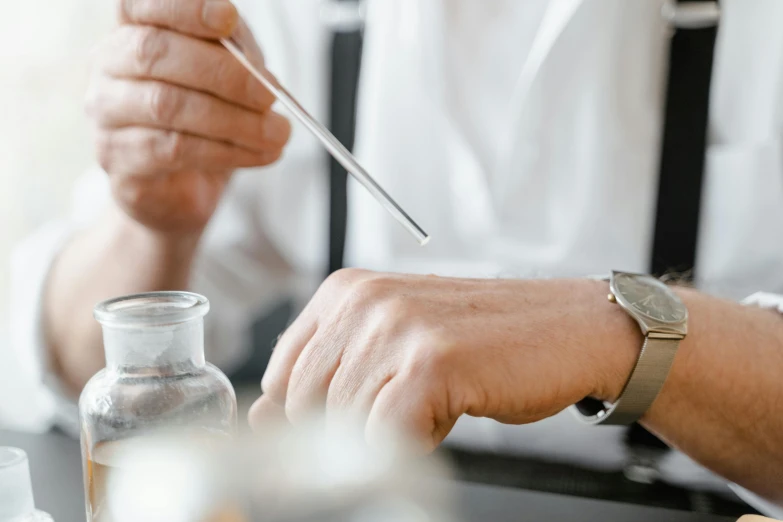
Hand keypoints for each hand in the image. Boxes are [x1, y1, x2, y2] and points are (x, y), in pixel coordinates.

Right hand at [87, 0, 290, 233]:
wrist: (183, 186)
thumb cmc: (204, 118)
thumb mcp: (227, 74)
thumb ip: (235, 54)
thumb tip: (251, 62)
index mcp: (132, 30)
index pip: (141, 4)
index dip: (185, 8)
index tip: (228, 18)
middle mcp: (108, 67)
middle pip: (154, 53)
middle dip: (223, 73)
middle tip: (269, 94)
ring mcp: (107, 116)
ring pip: (167, 106)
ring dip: (234, 120)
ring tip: (277, 133)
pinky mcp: (120, 162)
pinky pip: (174, 150)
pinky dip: (227, 151)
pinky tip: (259, 154)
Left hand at [250, 270, 640, 450]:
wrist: (566, 329)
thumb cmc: (483, 339)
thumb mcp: (392, 342)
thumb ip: (330, 372)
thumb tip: (265, 415)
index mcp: (345, 291)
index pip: (280, 375)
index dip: (303, 416)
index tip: (333, 429)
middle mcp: (364, 301)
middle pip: (307, 406)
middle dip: (348, 430)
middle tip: (400, 415)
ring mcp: (397, 328)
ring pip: (346, 425)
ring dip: (388, 435)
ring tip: (431, 406)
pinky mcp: (432, 362)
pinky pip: (388, 437)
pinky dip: (413, 444)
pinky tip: (443, 418)